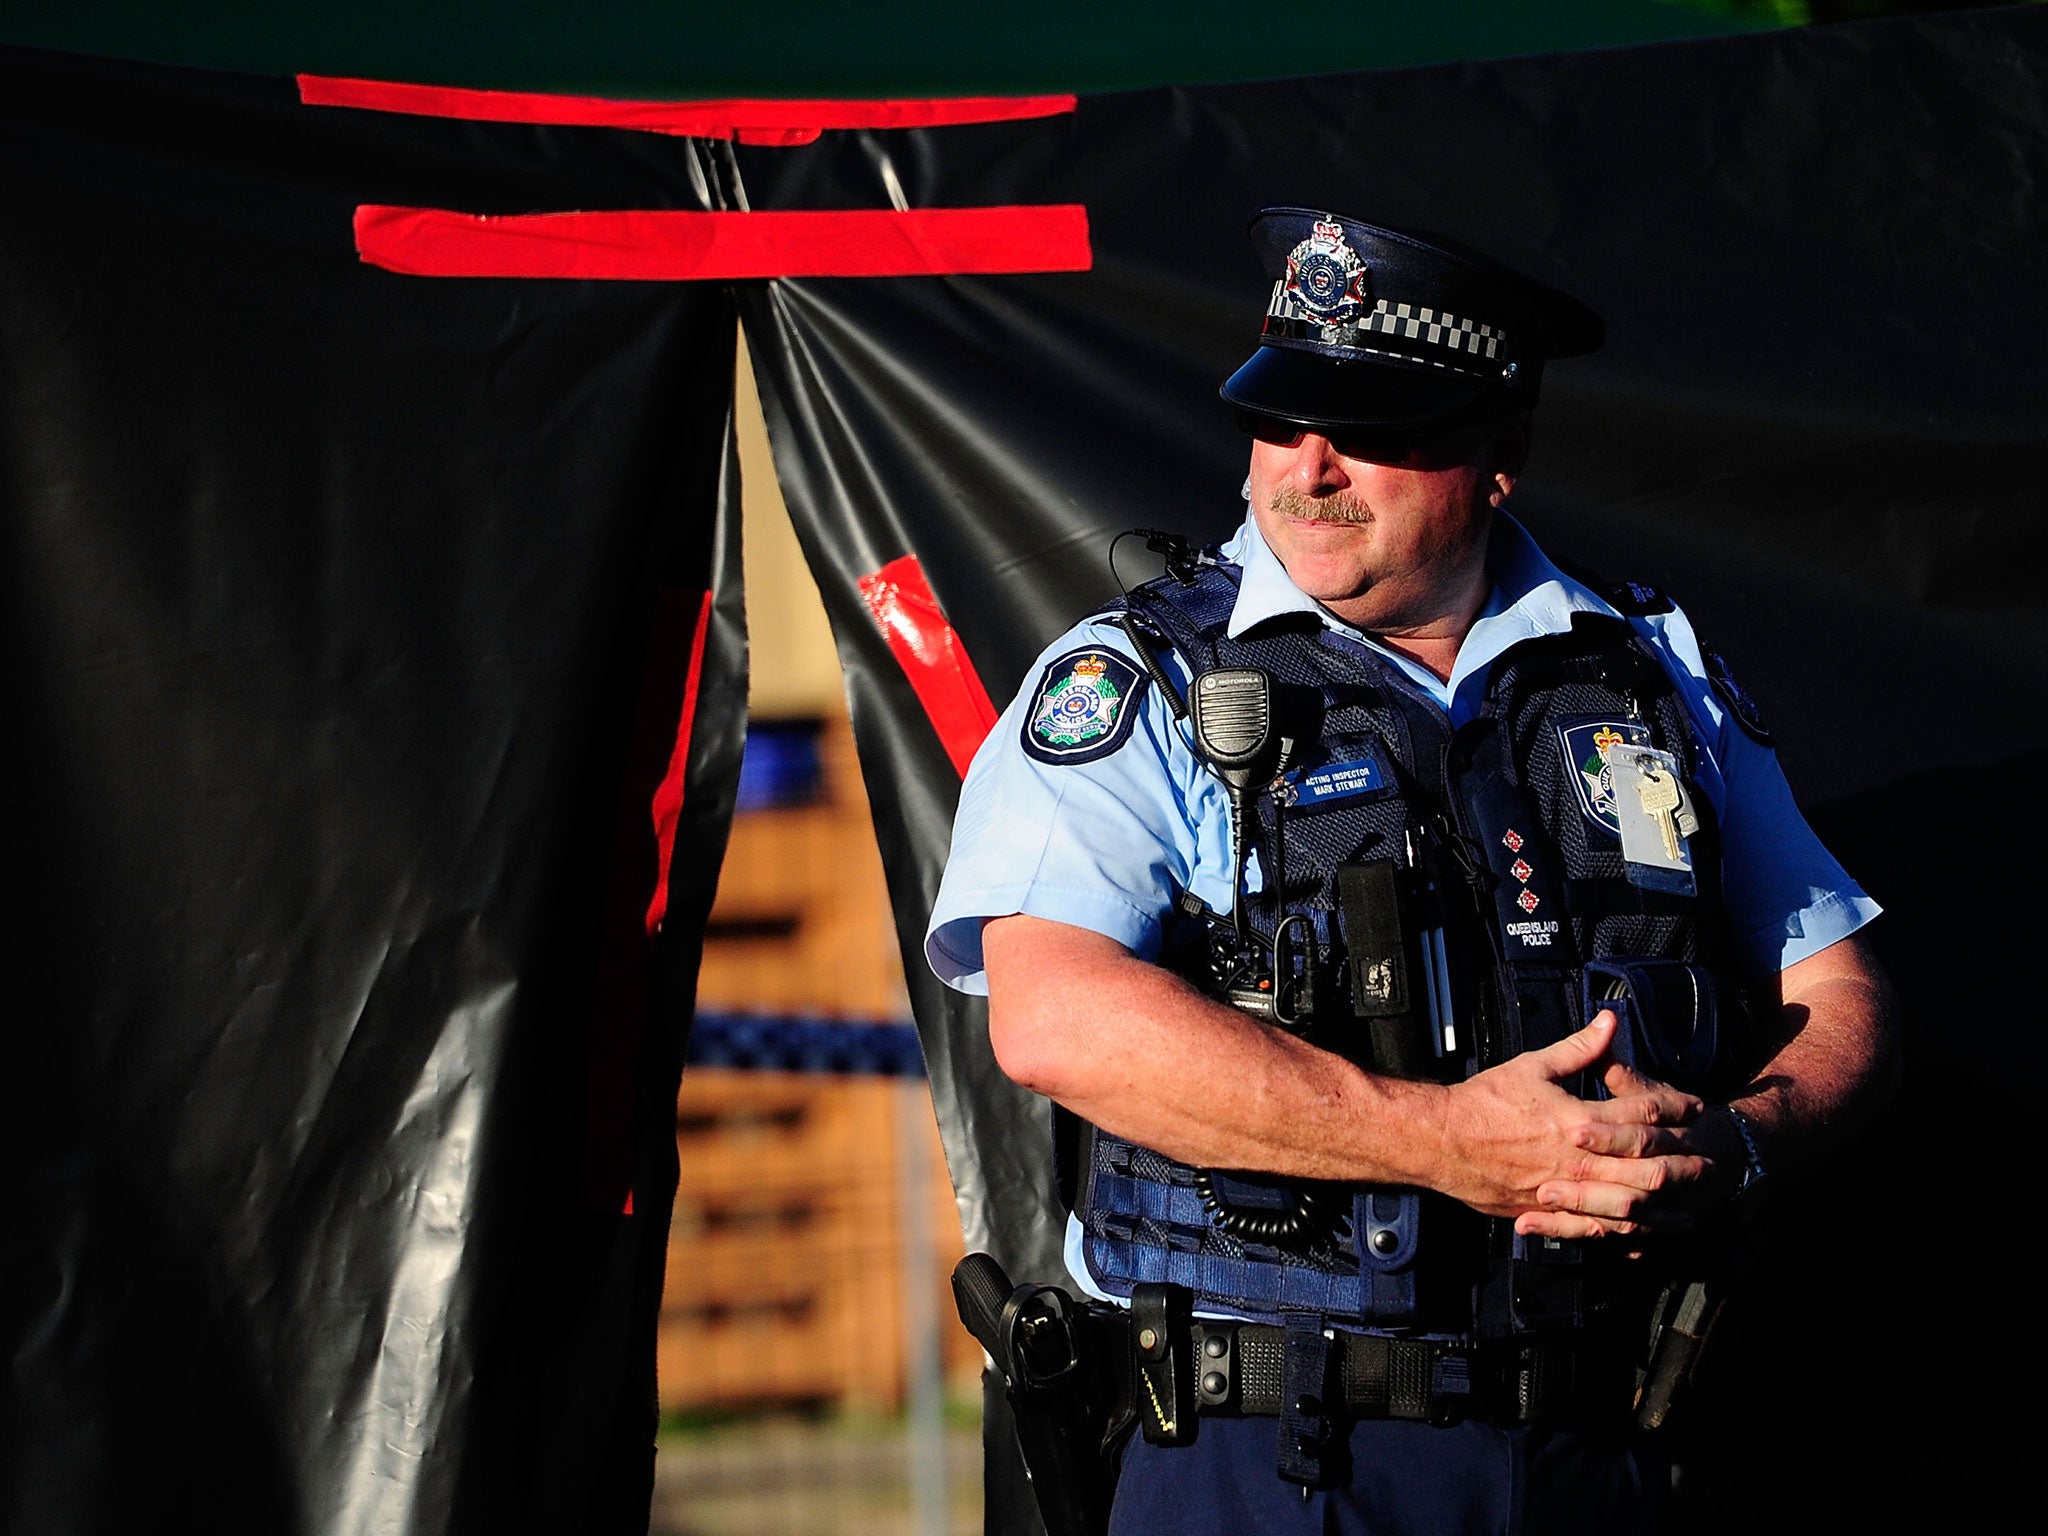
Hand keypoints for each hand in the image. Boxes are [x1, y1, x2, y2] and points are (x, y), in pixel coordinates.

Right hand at [1431, 1012, 1706, 1238]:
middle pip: (1646, 1167)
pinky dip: (1620, 1236)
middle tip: (1708, 1164)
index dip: (1674, 1107)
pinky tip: (1639, 1240)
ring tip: (1687, 1212)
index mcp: (1579, 1119)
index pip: (1642, 1114)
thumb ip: (1579, 1048)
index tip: (1695, 1106)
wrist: (1441, 1139)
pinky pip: (1592, 1230)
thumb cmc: (1485, 1100)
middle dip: (1682, 1165)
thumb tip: (1610, 1021)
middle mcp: (1578, 1159)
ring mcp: (1563, 1190)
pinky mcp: (1545, 1211)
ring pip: (1626, 1206)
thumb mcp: (1533, 1065)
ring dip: (1662, 1208)